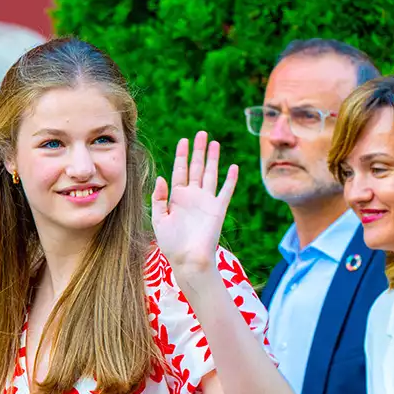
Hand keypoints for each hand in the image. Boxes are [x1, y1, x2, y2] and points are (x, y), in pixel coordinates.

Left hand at [151, 131, 238, 277]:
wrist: (187, 260)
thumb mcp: (159, 220)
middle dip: (197, 151)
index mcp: (177, 197)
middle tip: (200, 133)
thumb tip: (161, 178)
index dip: (181, 156)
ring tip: (214, 142)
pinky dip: (231, 179)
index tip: (183, 140)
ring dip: (213, 159)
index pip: (180, 171)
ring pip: (211, 174)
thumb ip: (159, 199)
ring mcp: (206, 201)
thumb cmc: (171, 244)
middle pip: (196, 168)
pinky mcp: (218, 209)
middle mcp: (193, 196)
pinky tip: (234, 166)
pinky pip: (226, 191)